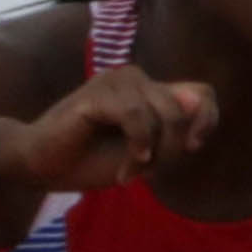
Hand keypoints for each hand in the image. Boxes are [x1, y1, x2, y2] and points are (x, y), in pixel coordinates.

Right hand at [9, 61, 216, 195]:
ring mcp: (116, 80)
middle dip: (172, 149)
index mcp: (150, 92)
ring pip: (164, 115)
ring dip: (153, 154)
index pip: (202, 93)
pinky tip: (127, 168)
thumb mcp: (148, 156)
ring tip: (130, 172)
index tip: (192, 147)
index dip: (208, 119)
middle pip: (184, 110)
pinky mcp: (97, 91)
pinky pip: (137, 117)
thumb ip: (175, 135)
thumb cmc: (93, 161)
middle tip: (146, 171)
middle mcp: (136, 79)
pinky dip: (138, 147)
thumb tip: (195, 104)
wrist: (42, 165)